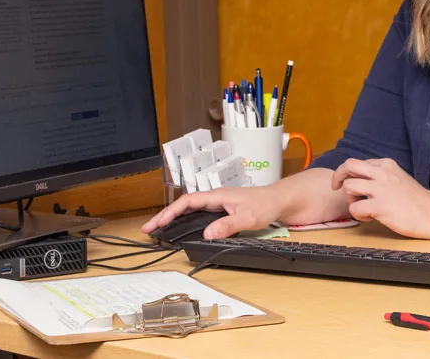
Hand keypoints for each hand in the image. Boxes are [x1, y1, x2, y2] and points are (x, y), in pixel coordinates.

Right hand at [141, 185, 282, 239]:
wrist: (280, 201)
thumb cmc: (266, 204)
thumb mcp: (247, 217)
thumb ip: (228, 225)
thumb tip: (207, 234)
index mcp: (217, 196)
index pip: (187, 201)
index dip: (170, 212)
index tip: (157, 223)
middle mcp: (215, 198)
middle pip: (184, 205)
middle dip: (165, 215)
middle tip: (149, 228)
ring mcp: (218, 204)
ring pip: (190, 209)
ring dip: (174, 218)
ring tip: (160, 228)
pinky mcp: (223, 210)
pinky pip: (199, 214)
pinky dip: (186, 220)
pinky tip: (183, 227)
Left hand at [332, 158, 429, 238]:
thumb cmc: (416, 200)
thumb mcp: (398, 178)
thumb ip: (382, 175)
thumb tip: (362, 179)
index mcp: (386, 164)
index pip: (358, 163)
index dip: (352, 175)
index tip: (355, 185)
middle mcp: (382, 173)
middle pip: (348, 165)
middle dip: (338, 176)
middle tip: (336, 188)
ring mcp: (380, 189)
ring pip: (348, 186)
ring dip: (350, 198)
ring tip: (362, 206)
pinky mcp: (380, 206)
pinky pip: (354, 207)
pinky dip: (357, 214)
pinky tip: (369, 218)